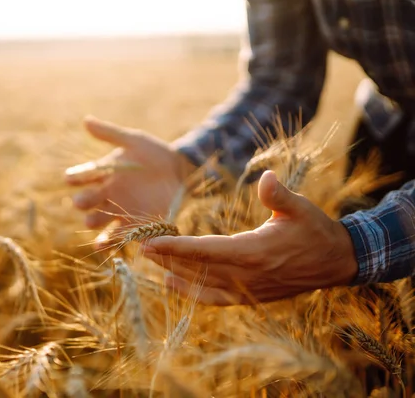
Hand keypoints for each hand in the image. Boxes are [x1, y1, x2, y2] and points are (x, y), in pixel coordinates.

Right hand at [65, 116, 195, 247]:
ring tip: (92, 228)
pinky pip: (122, 237)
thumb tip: (86, 120)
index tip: (70, 178)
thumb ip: (110, 134)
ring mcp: (120, 212)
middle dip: (83, 203)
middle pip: (88, 203)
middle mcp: (107, 196)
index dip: (75, 178)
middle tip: (81, 203)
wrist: (180, 170)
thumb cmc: (153, 153)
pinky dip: (113, 243)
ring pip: (101, 223)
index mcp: (103, 175)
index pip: (82, 177)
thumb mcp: (133, 141)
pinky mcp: (136, 225)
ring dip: (95, 226)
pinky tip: (106, 246)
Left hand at [141, 170, 358, 305]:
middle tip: (139, 247)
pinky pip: (215, 299)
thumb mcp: (301, 208)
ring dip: (174, 273)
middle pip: (197, 269)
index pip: (206, 251)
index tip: (150, 242)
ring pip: (203, 285)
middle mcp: (247, 275)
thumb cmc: (317, 231)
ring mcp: (249, 289)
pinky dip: (192, 293)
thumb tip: (266, 177)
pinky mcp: (251, 296)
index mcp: (255, 252)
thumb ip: (279, 195)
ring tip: (150, 262)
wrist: (337, 263)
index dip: (176, 248)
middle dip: (167, 259)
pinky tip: (173, 285)